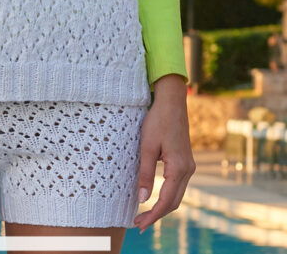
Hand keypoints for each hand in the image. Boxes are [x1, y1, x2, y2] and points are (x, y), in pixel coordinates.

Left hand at [133, 90, 195, 232]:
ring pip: (177, 196)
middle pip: (174, 202)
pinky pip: (178, 186)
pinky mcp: (185, 162)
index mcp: (179, 168)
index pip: (166, 201)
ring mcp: (189, 166)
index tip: (140, 224)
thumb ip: (146, 174)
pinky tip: (155, 198)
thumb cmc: (158, 121)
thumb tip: (143, 199)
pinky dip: (167, 196)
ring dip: (163, 207)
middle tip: (139, 224)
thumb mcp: (147, 146)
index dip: (153, 215)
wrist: (172, 102)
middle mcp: (188, 170)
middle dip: (157, 215)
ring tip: (145, 215)